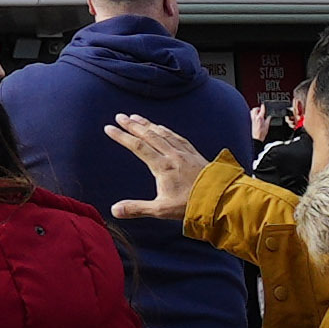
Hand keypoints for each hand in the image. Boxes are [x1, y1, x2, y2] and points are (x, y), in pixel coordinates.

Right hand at [99, 111, 218, 212]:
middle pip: (148, 135)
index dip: (122, 136)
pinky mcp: (194, 154)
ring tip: (136, 117)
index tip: (109, 128)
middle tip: (120, 116)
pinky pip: (177, 137)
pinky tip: (161, 127)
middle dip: (132, 125)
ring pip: (162, 133)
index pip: (137, 147)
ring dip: (147, 124)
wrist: (219, 199)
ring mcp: (184, 153)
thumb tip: (114, 210)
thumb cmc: (190, 205)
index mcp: (162, 166)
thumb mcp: (160, 210)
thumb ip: (136, 208)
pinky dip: (166, 130)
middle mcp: (172, 155)